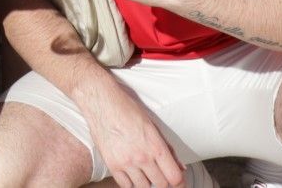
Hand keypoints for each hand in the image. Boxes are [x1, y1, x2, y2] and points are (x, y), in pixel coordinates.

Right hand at [75, 73, 184, 187]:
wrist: (101, 101)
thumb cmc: (127, 108)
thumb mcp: (152, 124)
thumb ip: (167, 148)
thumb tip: (179, 166)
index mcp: (155, 146)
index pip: (174, 177)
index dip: (180, 183)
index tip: (179, 183)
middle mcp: (142, 157)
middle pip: (161, 184)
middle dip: (163, 180)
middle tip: (161, 174)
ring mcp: (126, 163)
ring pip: (143, 187)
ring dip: (147, 181)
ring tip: (145, 170)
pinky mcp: (112, 165)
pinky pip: (125, 185)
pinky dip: (131, 182)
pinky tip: (132, 173)